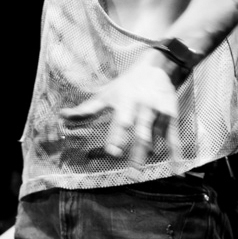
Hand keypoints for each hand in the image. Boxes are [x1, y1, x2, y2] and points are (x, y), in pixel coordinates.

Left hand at [63, 56, 183, 162]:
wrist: (157, 67)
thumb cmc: (126, 85)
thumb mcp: (106, 94)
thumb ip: (86, 109)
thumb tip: (61, 116)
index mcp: (126, 102)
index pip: (121, 122)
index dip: (117, 137)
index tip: (112, 152)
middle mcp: (143, 107)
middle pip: (141, 132)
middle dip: (136, 150)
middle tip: (131, 171)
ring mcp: (159, 113)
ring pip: (156, 137)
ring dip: (150, 154)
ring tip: (141, 171)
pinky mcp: (171, 117)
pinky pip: (173, 137)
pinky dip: (175, 153)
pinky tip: (175, 170)